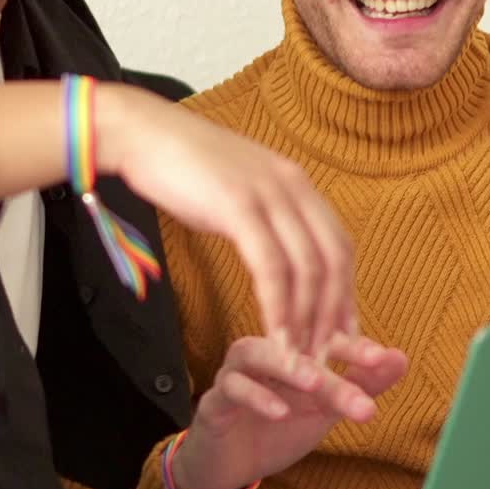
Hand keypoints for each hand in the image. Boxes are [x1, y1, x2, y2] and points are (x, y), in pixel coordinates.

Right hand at [97, 83, 355, 352]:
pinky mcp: (239, 206)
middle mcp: (292, 186)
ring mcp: (268, 194)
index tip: (343, 329)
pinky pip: (270, 266)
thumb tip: (278, 256)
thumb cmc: (184, 167)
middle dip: (333, 312)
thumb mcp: (241, 189)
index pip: (339, 243)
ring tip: (299, 354)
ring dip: (307, 318)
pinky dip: (277, 305)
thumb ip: (266, 218)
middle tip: (326, 353)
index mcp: (296, 182)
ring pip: (306, 267)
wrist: (143, 134)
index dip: (346, 290)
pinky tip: (275, 332)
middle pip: (333, 259)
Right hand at [172, 332, 408, 488]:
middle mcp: (263, 353)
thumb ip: (361, 385)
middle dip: (331, 365)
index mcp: (290, 352)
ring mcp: (236, 373)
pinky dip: (256, 397)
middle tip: (360, 380)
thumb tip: (401, 359)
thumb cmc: (279, 429)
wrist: (230, 466)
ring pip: (258, 355)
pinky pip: (232, 388)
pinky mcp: (215, 399)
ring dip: (288, 367)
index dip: (354, 347)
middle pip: (295, 347)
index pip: (324, 339)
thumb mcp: (325, 410)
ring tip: (316, 382)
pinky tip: (279, 411)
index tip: (383, 358)